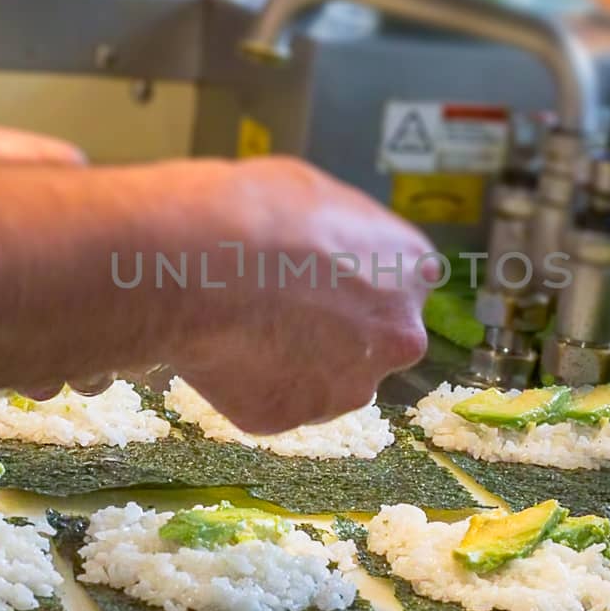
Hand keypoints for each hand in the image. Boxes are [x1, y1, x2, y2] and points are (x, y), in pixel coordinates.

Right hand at [168, 158, 431, 433]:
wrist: (196, 265)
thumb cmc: (256, 212)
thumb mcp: (317, 192)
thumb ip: (347, 232)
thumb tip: (337, 245)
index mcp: (414, 271)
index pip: (404, 286)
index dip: (361, 283)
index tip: (329, 279)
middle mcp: (398, 338)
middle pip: (377, 341)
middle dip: (339, 331)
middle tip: (287, 307)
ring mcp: (348, 387)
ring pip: (329, 380)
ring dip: (298, 362)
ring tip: (248, 325)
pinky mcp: (294, 418)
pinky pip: (275, 401)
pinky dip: (253, 382)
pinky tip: (226, 348)